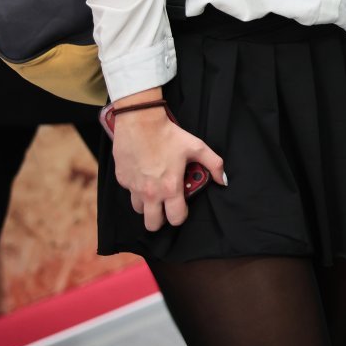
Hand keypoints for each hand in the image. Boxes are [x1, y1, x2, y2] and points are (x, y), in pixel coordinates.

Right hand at [110, 97, 226, 231]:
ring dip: (147, 204)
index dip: (181, 216)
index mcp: (170, 188)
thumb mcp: (196, 147)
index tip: (181, 208)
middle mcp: (150, 192)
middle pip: (152, 224)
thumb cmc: (168, 135)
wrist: (140, 122)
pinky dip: (136, 188)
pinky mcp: (122, 179)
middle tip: (165, 207)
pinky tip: (144, 174)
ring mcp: (134, 187)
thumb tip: (223, 180)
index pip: (176, 219)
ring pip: (139, 209)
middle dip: (160, 220)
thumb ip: (214, 165)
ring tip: (154, 190)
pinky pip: (129, 191)